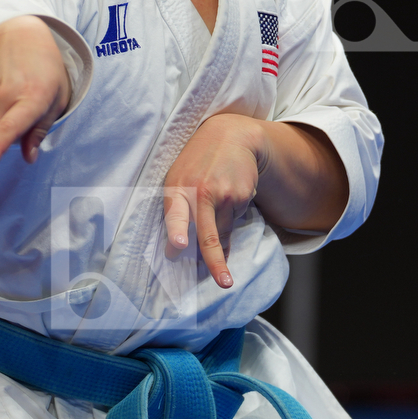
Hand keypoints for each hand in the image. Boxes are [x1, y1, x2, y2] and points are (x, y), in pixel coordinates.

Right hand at [0, 16, 70, 204]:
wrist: (16, 32)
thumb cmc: (45, 67)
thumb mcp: (57, 97)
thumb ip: (41, 129)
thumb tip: (28, 158)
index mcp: (30, 100)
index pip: (9, 129)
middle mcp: (4, 99)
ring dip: (4, 126)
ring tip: (21, 99)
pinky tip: (7, 94)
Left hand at [162, 113, 265, 287]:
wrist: (231, 136)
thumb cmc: (198, 164)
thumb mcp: (180, 179)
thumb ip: (179, 211)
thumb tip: (187, 250)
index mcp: (177, 189)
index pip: (174, 214)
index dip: (177, 231)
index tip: (179, 246)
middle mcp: (200, 193)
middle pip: (208, 235)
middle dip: (215, 262)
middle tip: (223, 283)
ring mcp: (224, 194)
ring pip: (222, 231)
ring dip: (220, 230)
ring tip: (218, 198)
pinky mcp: (242, 195)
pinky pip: (235, 219)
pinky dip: (232, 214)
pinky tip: (229, 193)